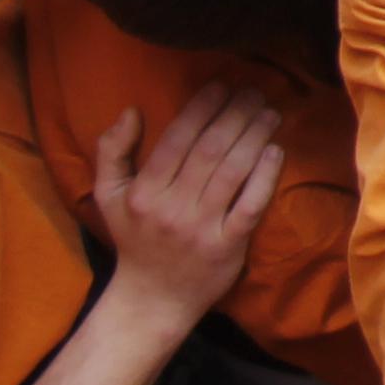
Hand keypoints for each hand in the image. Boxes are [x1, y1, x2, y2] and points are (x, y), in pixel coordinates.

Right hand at [88, 80, 286, 317]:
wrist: (152, 299)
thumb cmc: (134, 239)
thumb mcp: (109, 197)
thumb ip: (112, 152)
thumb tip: (131, 110)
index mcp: (144, 194)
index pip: (176, 141)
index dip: (201, 108)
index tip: (221, 86)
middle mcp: (172, 209)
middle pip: (209, 151)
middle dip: (234, 115)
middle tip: (254, 91)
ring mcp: (201, 229)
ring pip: (232, 173)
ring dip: (254, 137)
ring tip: (269, 112)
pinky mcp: (227, 247)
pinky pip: (250, 207)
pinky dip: (264, 178)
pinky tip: (276, 151)